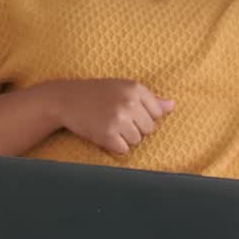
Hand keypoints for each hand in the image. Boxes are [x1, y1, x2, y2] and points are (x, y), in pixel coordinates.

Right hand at [43, 79, 174, 154]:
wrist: (65, 99)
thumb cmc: (97, 93)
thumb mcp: (123, 88)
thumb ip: (150, 99)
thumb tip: (172, 106)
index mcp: (136, 88)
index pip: (157, 114)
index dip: (143, 116)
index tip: (128, 111)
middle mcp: (129, 102)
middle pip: (149, 130)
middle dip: (134, 128)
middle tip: (115, 119)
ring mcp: (118, 119)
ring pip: (137, 141)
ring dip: (124, 138)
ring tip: (109, 125)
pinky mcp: (107, 134)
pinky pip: (123, 150)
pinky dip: (114, 146)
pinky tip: (103, 134)